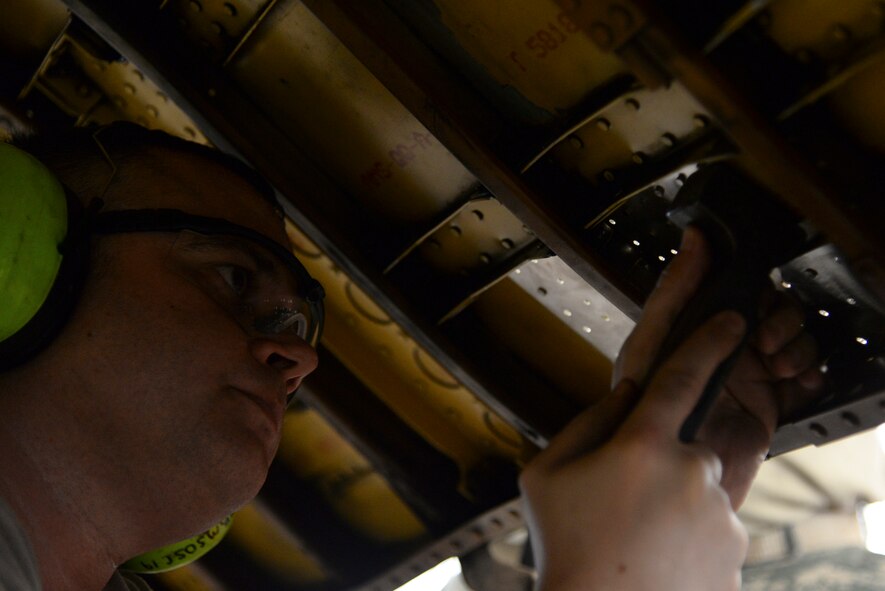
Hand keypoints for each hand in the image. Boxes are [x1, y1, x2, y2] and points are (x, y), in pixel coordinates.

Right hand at [520, 310, 749, 590]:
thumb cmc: (566, 548)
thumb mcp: (545, 475)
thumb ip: (586, 423)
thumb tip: (626, 395)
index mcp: (642, 445)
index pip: (684, 375)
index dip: (709, 341)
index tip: (730, 321)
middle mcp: (691, 471)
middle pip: (688, 444)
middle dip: (665, 462)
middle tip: (626, 502)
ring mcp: (719, 513)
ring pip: (702, 487)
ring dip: (678, 500)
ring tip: (638, 535)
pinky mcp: (736, 550)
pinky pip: (716, 524)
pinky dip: (693, 534)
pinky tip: (660, 553)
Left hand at [614, 227, 822, 506]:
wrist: (664, 483)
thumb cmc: (639, 412)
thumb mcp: (651, 345)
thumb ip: (674, 293)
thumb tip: (694, 238)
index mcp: (694, 325)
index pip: (736, 286)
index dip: (752, 288)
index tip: (753, 300)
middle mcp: (722, 346)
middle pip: (775, 310)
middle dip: (782, 319)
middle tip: (769, 342)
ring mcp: (749, 376)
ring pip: (796, 340)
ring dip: (798, 347)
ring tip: (780, 367)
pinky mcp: (770, 406)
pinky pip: (806, 379)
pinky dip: (810, 375)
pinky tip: (796, 383)